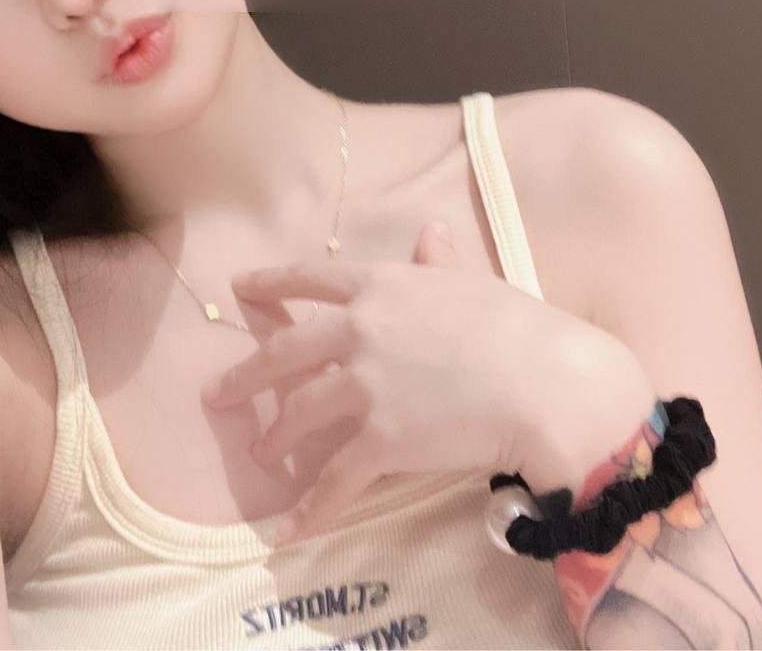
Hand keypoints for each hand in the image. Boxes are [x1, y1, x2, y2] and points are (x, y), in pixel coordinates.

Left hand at [202, 218, 600, 542]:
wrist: (545, 384)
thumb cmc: (517, 327)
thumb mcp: (471, 282)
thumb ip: (439, 261)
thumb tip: (430, 231)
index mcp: (382, 285)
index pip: (310, 278)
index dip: (271, 282)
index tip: (239, 286)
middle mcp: (361, 330)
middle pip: (285, 351)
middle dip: (245, 375)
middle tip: (216, 394)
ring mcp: (365, 385)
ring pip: (299, 413)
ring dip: (275, 437)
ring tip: (259, 453)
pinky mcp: (380, 440)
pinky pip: (335, 478)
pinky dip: (310, 507)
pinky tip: (289, 529)